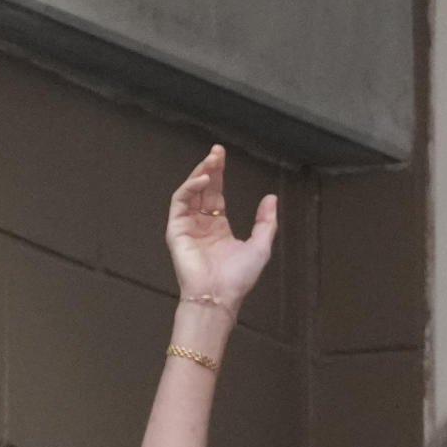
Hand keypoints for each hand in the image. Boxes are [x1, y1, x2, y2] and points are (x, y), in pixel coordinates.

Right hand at [165, 145, 279, 311]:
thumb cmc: (238, 278)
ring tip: (211, 160)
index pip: (216, 194)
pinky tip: (203, 179)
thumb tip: (271, 198)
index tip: (222, 156)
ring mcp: (187, 226)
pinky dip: (190, 188)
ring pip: (190, 191)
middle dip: (210, 168)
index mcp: (218, 227)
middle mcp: (201, 224)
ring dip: (199, 173)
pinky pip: (179, 202)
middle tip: (217, 151)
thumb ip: (265, 221)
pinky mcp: (176, 230)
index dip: (219, 174)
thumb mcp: (260, 246)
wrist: (220, 295)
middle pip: (203, 189)